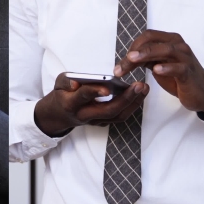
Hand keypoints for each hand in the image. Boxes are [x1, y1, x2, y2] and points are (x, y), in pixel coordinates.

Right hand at [33, 72, 148, 136]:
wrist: (58, 116)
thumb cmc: (61, 95)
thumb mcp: (58, 83)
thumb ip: (67, 81)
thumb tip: (76, 83)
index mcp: (71, 104)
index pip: (84, 97)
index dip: (95, 92)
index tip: (108, 87)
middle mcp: (85, 115)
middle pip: (108, 111)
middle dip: (126, 98)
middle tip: (139, 85)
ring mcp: (95, 121)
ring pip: (118, 116)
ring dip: (133, 103)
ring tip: (144, 88)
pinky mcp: (103, 122)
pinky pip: (120, 116)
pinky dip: (132, 105)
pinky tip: (140, 94)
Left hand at [114, 30, 203, 116]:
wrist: (201, 92)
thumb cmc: (179, 78)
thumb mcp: (159, 65)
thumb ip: (146, 60)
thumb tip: (127, 59)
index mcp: (170, 40)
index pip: (148, 36)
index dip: (133, 46)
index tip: (122, 62)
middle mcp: (178, 45)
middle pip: (152, 41)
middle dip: (134, 52)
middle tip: (121, 66)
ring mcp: (185, 57)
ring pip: (165, 50)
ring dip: (146, 55)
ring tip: (132, 61)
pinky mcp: (189, 72)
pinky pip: (178, 67)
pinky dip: (167, 67)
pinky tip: (156, 70)